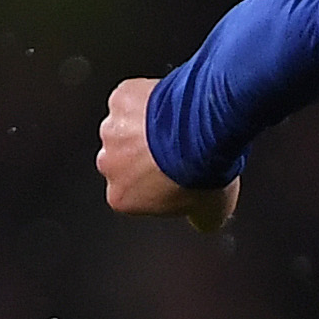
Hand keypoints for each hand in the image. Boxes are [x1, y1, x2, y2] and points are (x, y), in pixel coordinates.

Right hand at [93, 76, 238, 234]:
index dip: (157, 185)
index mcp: (120, 197)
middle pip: (123, 160)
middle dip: (145, 155)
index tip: (176, 177)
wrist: (204, 132)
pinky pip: (133, 99)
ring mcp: (111, 129)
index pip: (133, 194)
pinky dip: (148, 99)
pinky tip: (172, 105)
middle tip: (179, 150)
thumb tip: (205, 220)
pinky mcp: (119, 100)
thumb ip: (200, 218)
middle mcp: (108, 164)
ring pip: (125, 128)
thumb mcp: (211, 211)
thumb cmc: (203, 172)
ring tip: (179, 126)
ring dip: (145, 127)